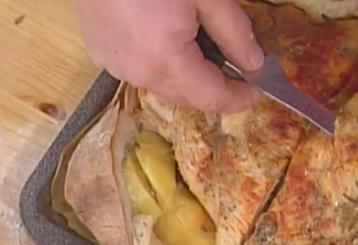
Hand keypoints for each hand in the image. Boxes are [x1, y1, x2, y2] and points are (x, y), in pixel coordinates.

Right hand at [75, 0, 263, 112]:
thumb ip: (234, 32)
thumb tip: (253, 63)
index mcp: (166, 59)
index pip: (211, 99)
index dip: (238, 99)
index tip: (257, 90)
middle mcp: (138, 73)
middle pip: (187, 98)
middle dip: (213, 88)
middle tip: (234, 65)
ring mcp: (115, 66)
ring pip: (163, 86)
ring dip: (186, 76)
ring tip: (199, 44)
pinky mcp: (100, 54)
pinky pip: (140, 71)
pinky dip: (160, 64)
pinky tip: (166, 35)